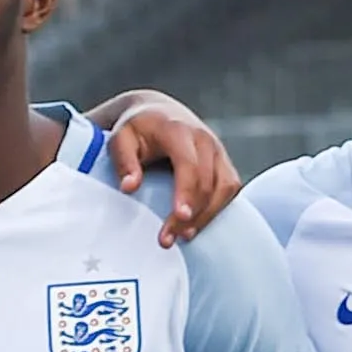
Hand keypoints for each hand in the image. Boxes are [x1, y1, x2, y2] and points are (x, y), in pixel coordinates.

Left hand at [95, 93, 241, 241]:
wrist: (159, 112)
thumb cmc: (137, 130)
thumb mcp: (121, 139)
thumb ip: (123, 161)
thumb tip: (129, 188)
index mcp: (178, 130)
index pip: (189, 163)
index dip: (187, 191)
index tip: (179, 216)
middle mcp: (204, 138)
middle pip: (208, 181)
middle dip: (192, 213)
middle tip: (168, 239)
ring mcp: (218, 151)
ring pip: (225, 188)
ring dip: (207, 215)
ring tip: (184, 236)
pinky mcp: (225, 164)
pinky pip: (230, 190)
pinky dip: (217, 209)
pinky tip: (197, 225)